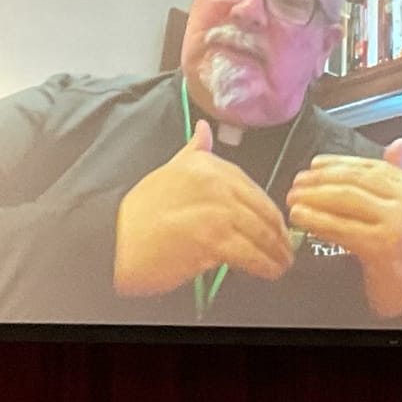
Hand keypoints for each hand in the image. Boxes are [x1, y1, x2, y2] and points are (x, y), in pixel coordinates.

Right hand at [114, 120, 293, 296]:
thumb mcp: (168, 170)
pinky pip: (250, 254)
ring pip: (261, 233)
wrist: (115, 240)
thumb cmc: (140, 212)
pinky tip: (268, 272)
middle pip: (262, 211)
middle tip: (286, 250)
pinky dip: (264, 265)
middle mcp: (215, 183)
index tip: (278, 227)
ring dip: (276, 253)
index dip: (271, 213)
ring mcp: (216, 211)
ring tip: (281, 264)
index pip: (254, 188)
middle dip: (279, 235)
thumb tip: (204, 130)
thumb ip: (193, 151)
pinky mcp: (213, 239)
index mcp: (207, 165)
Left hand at [287, 139, 401, 317]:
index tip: (313, 165)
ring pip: (346, 199)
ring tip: (293, 199)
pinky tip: (301, 218)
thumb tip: (398, 143)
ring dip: (314, 197)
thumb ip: (396, 177)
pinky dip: (317, 220)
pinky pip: (342, 226)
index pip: (369, 166)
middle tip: (295, 183)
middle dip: (320, 180)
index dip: (338, 163)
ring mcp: (399, 222)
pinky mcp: (384, 244)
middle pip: (355, 181)